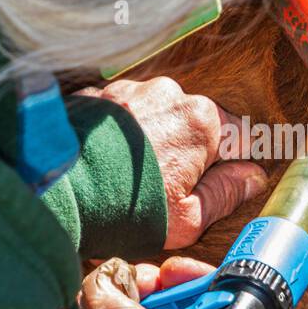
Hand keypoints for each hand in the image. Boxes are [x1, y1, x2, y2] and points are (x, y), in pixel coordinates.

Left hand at [77, 77, 266, 248]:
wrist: (54, 194)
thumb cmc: (125, 212)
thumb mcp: (188, 218)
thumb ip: (226, 193)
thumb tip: (253, 178)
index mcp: (202, 122)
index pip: (239, 136)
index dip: (231, 165)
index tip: (216, 184)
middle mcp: (170, 94)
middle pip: (196, 123)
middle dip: (188, 152)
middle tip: (166, 189)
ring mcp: (130, 90)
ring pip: (158, 115)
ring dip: (154, 139)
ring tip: (131, 177)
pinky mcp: (97, 95)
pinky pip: (122, 113)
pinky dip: (121, 134)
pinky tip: (108, 163)